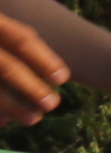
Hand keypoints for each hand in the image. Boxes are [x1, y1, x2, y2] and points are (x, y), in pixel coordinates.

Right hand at [0, 12, 63, 126]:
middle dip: (32, 87)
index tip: (63, 78)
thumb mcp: (1, 30)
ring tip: (34, 119)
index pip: (21, 38)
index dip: (44, 59)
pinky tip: (4, 122)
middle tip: (53, 104)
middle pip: (7, 67)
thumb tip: (54, 75)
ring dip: (12, 107)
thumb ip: (16, 44)